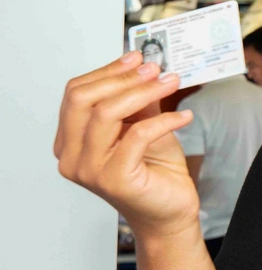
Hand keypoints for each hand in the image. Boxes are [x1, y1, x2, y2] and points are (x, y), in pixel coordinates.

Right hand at [54, 52, 199, 240]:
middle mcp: (71, 156)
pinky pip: (137, 135)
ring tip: (171, 82)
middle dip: (122, 78)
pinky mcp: (114, 179)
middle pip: (83, 99)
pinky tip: (184, 116)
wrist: (170, 211)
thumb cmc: (155, 171)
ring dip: (144, 91)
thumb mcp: (145, 125)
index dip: (108, 71)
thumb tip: (145, 65)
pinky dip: (164, 119)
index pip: (77, 94)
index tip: (137, 57)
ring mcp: (89, 170)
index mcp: (70, 140)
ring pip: (106, 112)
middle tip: (155, 68)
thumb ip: (138, 100)